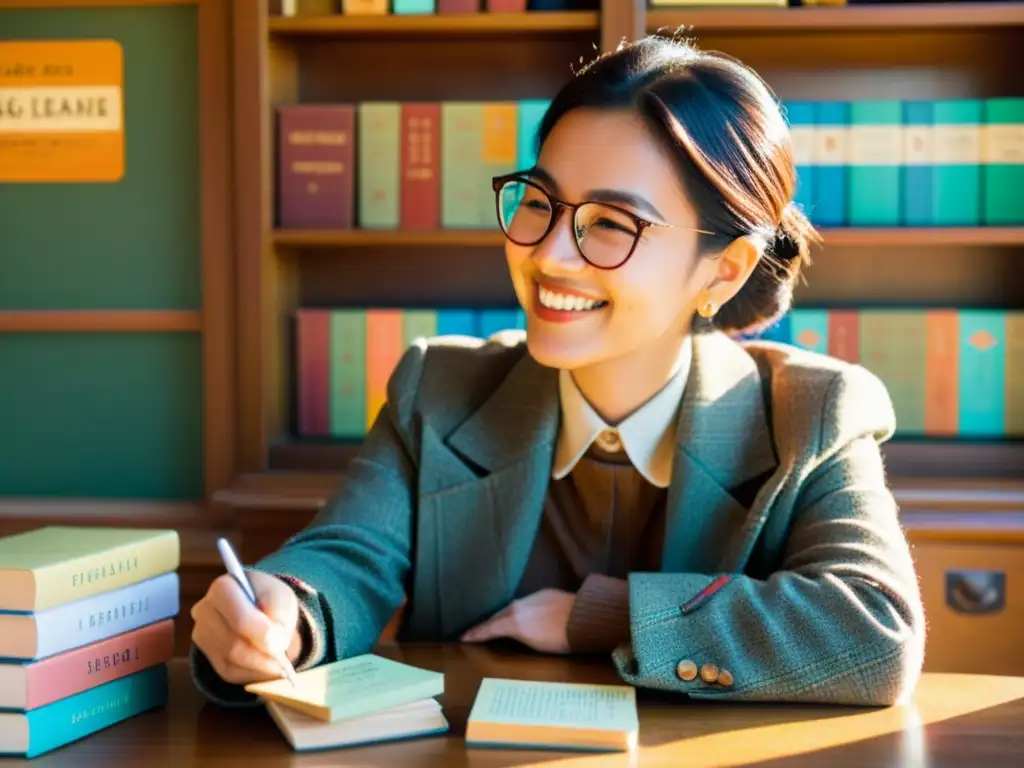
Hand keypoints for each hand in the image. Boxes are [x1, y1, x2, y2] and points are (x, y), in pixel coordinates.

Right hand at [191, 571, 302, 684]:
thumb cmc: (270, 599)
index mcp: (222, 588)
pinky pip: (228, 672)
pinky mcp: (207, 654)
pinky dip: (251, 674)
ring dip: (258, 667)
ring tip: (279, 666)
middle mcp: (204, 611)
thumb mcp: (282, 598)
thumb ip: (279, 616)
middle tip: (284, 662)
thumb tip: (273, 647)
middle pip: (233, 644)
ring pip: (230, 661)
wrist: (260, 607)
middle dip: (262, 656)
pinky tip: (266, 668)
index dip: (261, 635)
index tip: (281, 644)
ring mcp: (202, 634)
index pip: (239, 619)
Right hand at [460, 588, 575, 653]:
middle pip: (497, 616)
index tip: (464, 637)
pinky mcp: (542, 593)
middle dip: (488, 624)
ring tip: (499, 623)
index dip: (475, 634)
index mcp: (512, 621)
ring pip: (510, 608)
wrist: (583, 617)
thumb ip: (518, 637)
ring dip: (503, 616)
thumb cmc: (559, 638)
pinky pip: (524, 603)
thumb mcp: (535, 645)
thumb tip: (511, 634)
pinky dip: (518, 610)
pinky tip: (523, 615)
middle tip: (479, 631)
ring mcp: (529, 597)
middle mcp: (516, 606)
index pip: (488, 628)